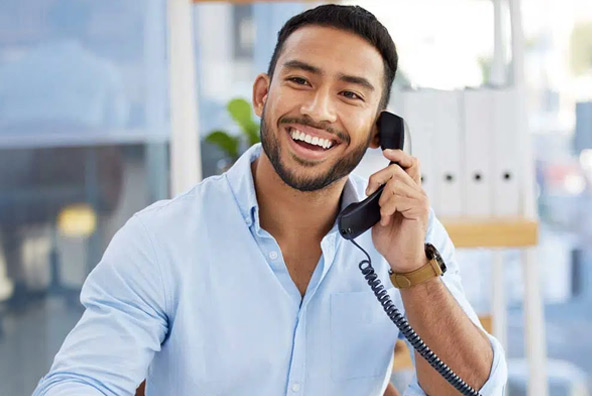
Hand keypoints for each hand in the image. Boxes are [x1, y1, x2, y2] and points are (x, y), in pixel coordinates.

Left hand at [366, 149, 429, 272]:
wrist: (401, 258)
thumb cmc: (392, 238)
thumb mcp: (381, 211)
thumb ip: (381, 195)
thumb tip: (372, 184)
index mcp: (409, 190)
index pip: (411, 163)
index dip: (398, 154)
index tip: (385, 152)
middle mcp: (417, 192)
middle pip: (395, 169)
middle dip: (376, 179)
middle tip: (370, 195)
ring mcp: (420, 199)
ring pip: (394, 182)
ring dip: (381, 199)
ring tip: (383, 214)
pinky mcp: (419, 209)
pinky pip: (396, 197)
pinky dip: (385, 209)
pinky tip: (386, 220)